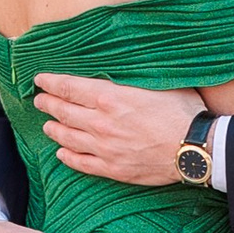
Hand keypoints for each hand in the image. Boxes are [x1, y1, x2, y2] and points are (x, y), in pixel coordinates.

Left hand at [33, 78, 199, 187]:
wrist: (194, 149)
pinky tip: (61, 154)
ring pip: (68, 138)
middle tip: (39, 101)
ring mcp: (104, 148)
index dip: (51, 83)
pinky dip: (68, 158)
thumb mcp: (158, 82)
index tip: (40, 80)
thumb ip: (133, 76)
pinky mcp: (113, 168)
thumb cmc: (182, 111)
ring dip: (54, 130)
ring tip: (47, 125)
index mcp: (109, 98)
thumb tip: (124, 64)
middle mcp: (101, 123)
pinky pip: (82, 163)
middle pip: (64, 112)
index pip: (69, 88)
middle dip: (48, 104)